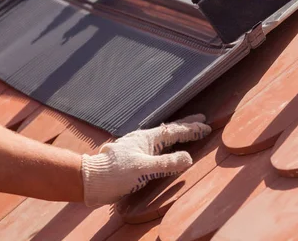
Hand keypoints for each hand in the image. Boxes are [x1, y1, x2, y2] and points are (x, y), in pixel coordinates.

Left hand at [81, 114, 211, 206]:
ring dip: (176, 131)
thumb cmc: (116, 174)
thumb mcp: (144, 170)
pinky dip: (166, 140)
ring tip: (185, 129)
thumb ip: (167, 164)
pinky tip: (163, 145)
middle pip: (169, 128)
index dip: (192, 130)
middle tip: (201, 119)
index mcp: (148, 138)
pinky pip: (155, 142)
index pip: (175, 131)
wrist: (90, 179)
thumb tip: (188, 157)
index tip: (207, 127)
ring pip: (162, 135)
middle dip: (186, 124)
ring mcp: (137, 145)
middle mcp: (143, 138)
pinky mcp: (132, 154)